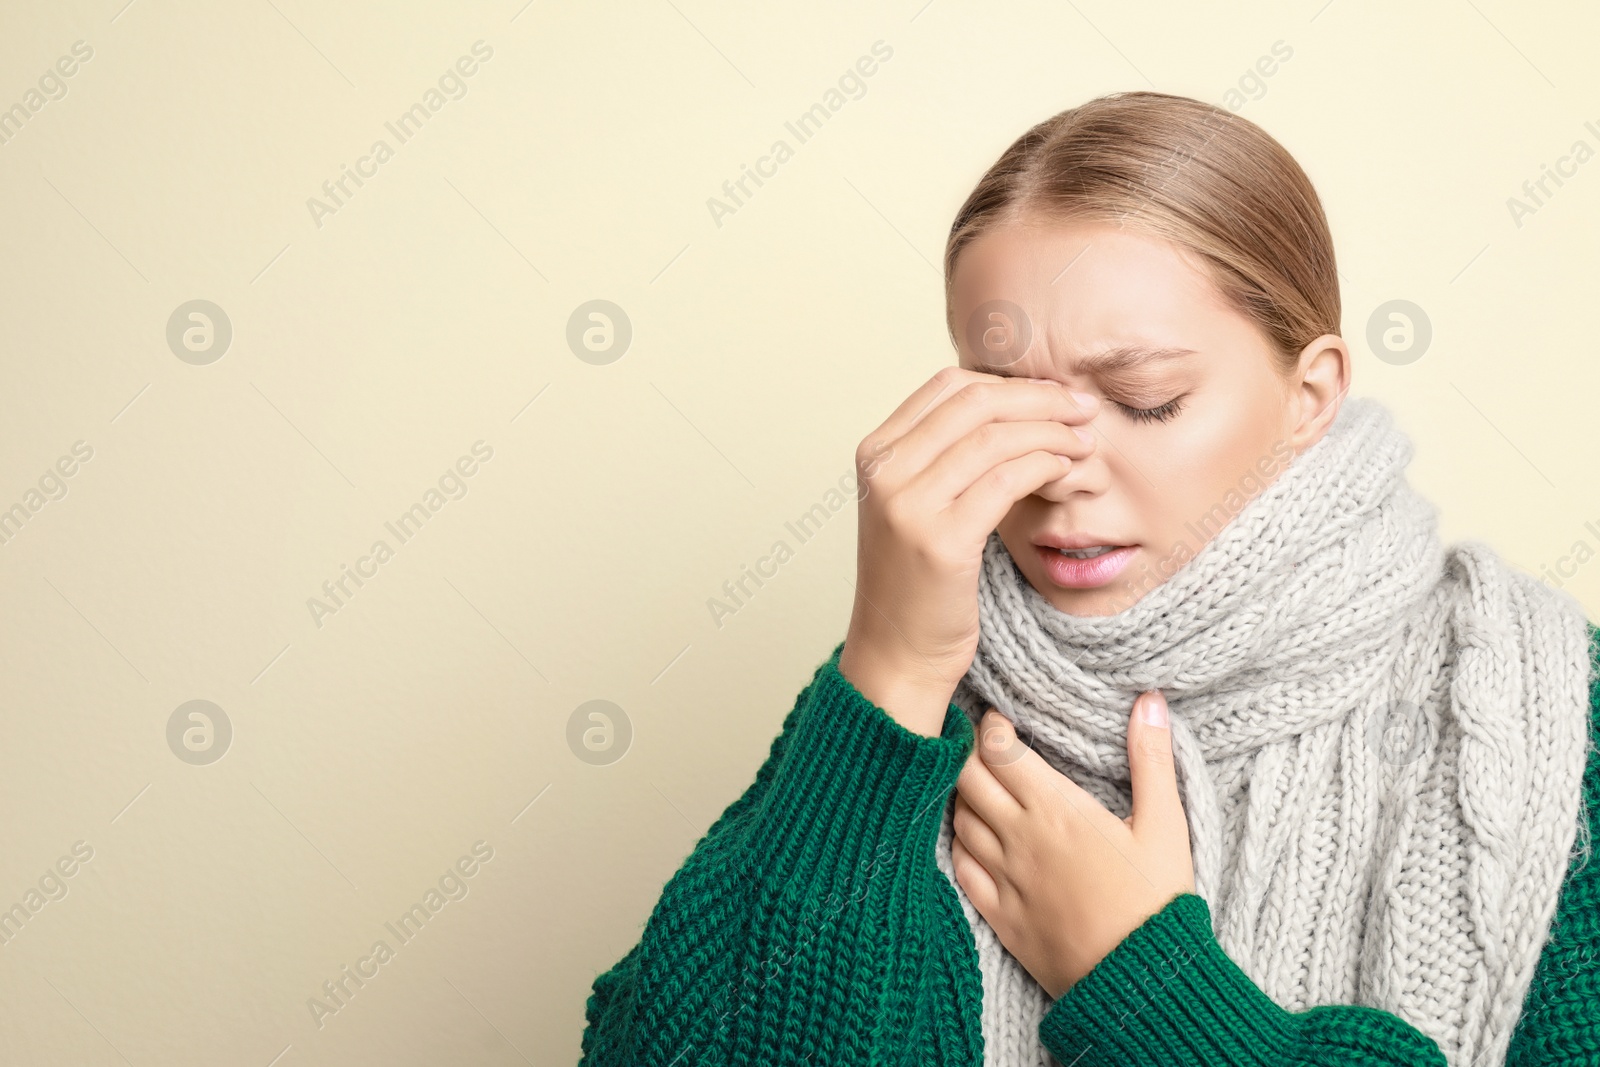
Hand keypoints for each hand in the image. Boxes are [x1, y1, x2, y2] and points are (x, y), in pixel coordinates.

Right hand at [836, 367, 1098, 735]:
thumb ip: (945, 455)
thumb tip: (1017, 404)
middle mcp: (884, 471)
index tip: (1054, 395)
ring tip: (1084, 443)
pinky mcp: (941, 540)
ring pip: (996, 437)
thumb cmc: (917, 582)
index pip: (948, 385)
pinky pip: (1007, 480)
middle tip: (1083, 409)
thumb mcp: (917, 504)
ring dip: (1052, 432)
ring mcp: (907, 504)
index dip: (1010, 382)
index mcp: (875, 453)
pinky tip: (1066, 472)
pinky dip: (1045, 466)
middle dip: (1040, 399)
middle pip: (975, 402)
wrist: (897, 653)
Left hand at [950, 692, 1194, 996]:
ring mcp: (1004, 878)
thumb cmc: (1158, 901)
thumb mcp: (1165, 825)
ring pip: (958, 819)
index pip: (999, 750)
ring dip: (961, 794)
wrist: (1141, 983)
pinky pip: (960, 868)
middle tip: (980, 744)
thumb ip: (1151, 759)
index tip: (1000, 717)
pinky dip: (959, 842)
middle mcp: (1019, 839)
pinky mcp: (999, 914)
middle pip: (966, 778)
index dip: (991, 725)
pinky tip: (970, 835)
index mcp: (1057, 810)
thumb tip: (1148, 701)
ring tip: (975, 784)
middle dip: (966, 751)